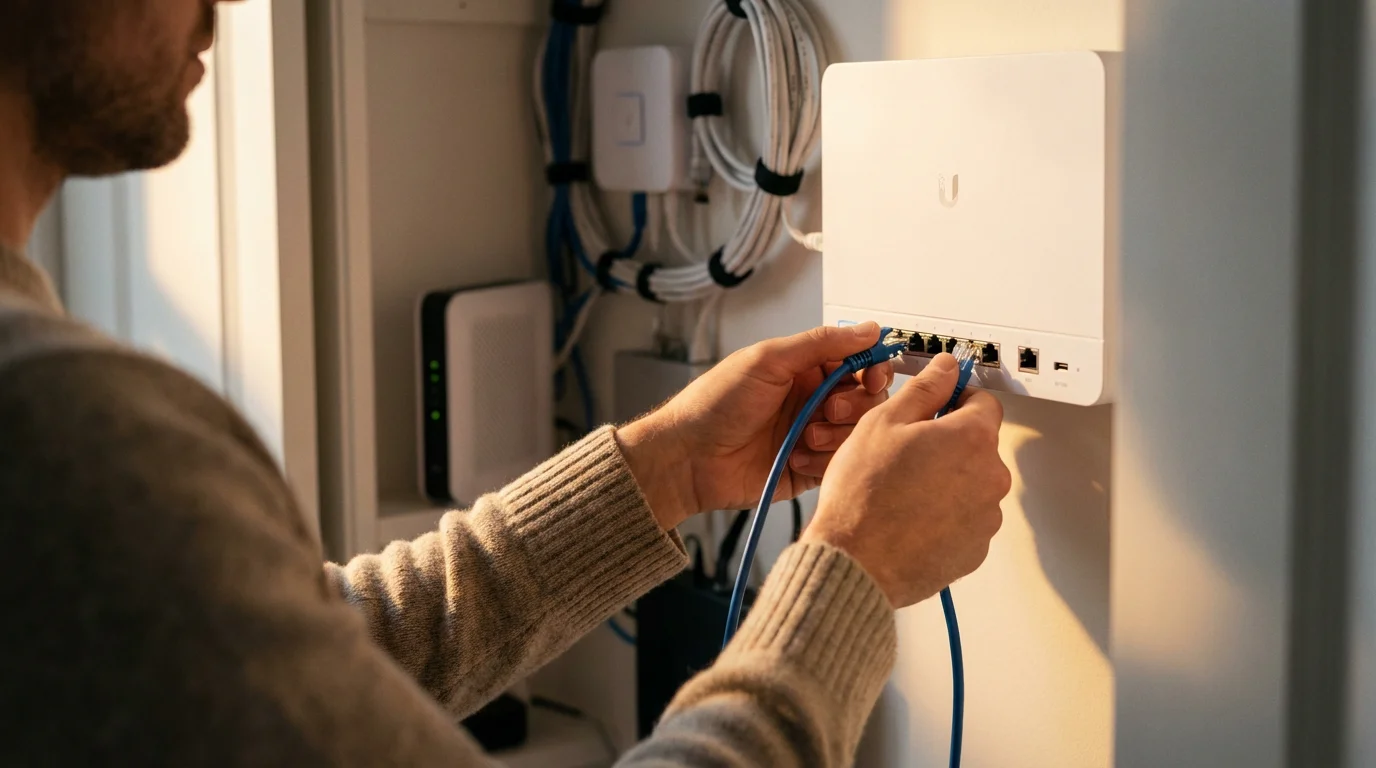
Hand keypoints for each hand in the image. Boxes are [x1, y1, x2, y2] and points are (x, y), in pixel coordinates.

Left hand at [617, 322, 894, 529]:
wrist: (688, 457)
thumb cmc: (715, 403)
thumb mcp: (768, 360)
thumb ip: (821, 343)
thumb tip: (868, 328)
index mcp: (804, 369)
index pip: (857, 363)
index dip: (872, 368)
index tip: (873, 375)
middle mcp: (811, 400)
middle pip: (865, 399)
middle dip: (853, 404)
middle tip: (827, 408)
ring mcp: (811, 435)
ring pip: (856, 434)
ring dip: (836, 434)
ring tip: (804, 436)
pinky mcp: (808, 469)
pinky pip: (838, 465)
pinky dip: (822, 461)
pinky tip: (794, 457)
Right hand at [804, 354, 1010, 607]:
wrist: (855, 562)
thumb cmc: (863, 495)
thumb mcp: (883, 422)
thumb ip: (924, 389)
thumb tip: (946, 368)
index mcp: (972, 438)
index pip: (984, 402)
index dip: (957, 399)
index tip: (937, 407)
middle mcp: (991, 477)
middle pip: (979, 446)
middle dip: (949, 445)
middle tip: (906, 454)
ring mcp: (986, 518)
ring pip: (972, 485)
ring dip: (948, 483)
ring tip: (904, 492)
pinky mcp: (976, 550)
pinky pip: (966, 522)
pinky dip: (945, 518)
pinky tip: (911, 519)